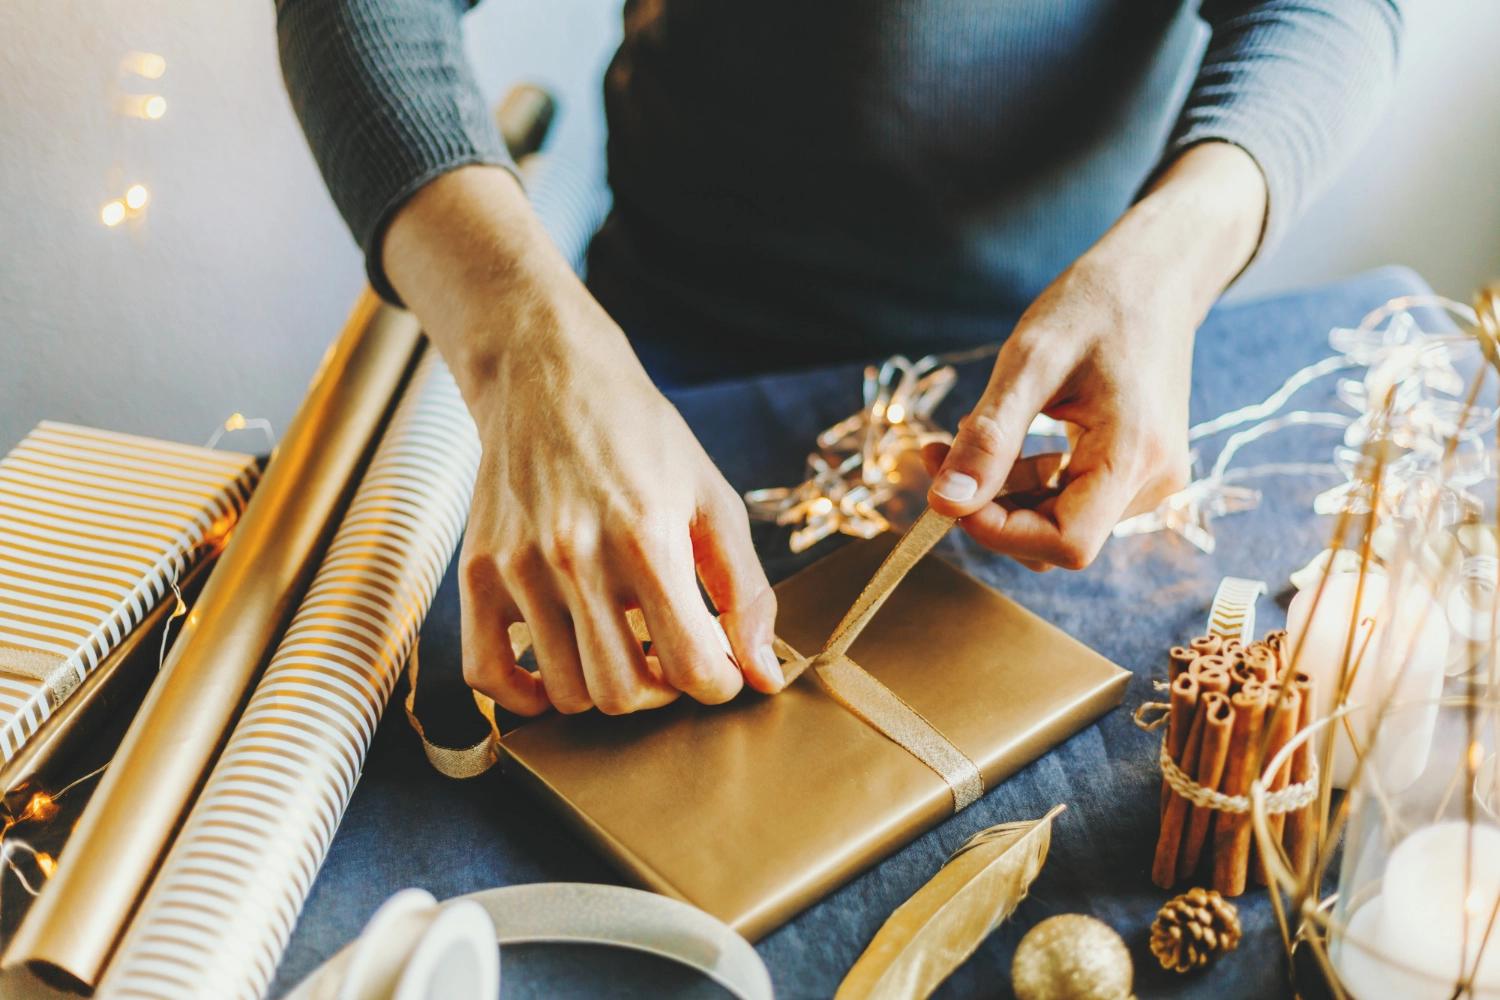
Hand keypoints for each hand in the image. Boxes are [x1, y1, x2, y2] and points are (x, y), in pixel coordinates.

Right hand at [385, 167, 783, 714]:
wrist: (549, 375)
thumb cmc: (641, 437)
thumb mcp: (713, 500)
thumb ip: (746, 592)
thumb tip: (765, 675)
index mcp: (646, 537)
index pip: (692, 667)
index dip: (719, 685)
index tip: (719, 668)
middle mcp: (576, 557)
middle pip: (622, 694)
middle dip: (660, 693)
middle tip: (668, 657)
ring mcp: (518, 567)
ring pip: (564, 693)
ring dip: (601, 688)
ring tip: (621, 647)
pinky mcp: (477, 571)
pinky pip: (487, 675)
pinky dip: (524, 696)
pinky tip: (559, 669)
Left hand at [925, 143, 1267, 568]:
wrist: (1154, 276)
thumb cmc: (1096, 304)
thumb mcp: (1030, 362)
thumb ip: (990, 438)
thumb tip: (943, 503)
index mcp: (1135, 457)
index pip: (1066, 544)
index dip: (999, 532)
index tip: (946, 492)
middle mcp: (1153, 482)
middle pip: (1056, 538)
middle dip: (989, 508)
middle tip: (939, 451)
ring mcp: (1148, 480)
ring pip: (1058, 522)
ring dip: (1003, 494)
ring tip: (967, 436)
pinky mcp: (1135, 472)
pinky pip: (1071, 500)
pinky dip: (1027, 482)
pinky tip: (1006, 440)